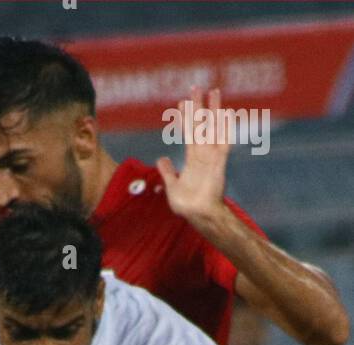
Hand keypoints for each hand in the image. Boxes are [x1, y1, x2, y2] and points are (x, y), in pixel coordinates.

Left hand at [157, 87, 230, 228]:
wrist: (200, 216)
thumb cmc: (187, 205)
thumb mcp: (172, 187)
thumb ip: (167, 172)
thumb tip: (160, 158)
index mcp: (192, 159)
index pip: (189, 132)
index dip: (185, 118)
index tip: (182, 102)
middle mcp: (203, 154)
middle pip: (201, 124)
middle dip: (199, 106)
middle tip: (197, 86)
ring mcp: (212, 156)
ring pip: (213, 127)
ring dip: (214, 110)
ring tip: (214, 91)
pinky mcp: (219, 162)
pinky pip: (223, 142)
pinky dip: (225, 128)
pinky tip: (226, 113)